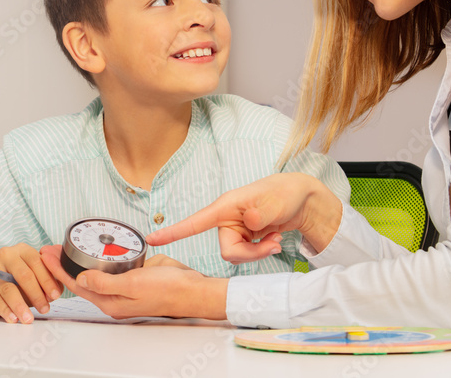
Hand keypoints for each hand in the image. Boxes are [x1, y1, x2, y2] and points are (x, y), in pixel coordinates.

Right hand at [0, 243, 61, 323]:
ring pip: (8, 288)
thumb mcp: (35, 279)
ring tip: (28, 319)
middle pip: (24, 275)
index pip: (37, 262)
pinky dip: (5, 310)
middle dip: (36, 294)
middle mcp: (6, 255)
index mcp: (22, 250)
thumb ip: (48, 281)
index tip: (55, 295)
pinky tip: (13, 319)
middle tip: (44, 309)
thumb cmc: (19, 282)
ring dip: (20, 306)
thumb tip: (56, 291)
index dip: (47, 280)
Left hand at [39, 245, 227, 319]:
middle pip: (80, 279)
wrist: (192, 288)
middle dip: (62, 264)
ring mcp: (123, 285)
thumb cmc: (168, 291)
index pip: (76, 285)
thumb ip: (105, 283)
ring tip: (63, 246)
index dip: (58, 270)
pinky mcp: (133, 274)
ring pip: (94, 272)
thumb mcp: (132, 285)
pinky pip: (111, 264)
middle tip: (48, 248)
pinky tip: (91, 246)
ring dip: (77, 259)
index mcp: (110, 302)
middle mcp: (114, 295)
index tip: (46, 256)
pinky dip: (98, 256)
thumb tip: (80, 280)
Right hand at [146, 173, 341, 262]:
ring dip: (258, 253)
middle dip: (251, 254)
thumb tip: (250, 223)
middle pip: (227, 251)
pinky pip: (246, 256)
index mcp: (225, 207)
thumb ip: (262, 213)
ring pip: (236, 256)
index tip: (151, 240)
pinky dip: (262, 252)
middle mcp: (225, 219)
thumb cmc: (284, 193)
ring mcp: (234, 230)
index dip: (173, 232)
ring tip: (275, 239)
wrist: (300, 200)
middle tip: (273, 244)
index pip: (195, 222)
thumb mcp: (276, 202)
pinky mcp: (243, 238)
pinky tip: (273, 240)